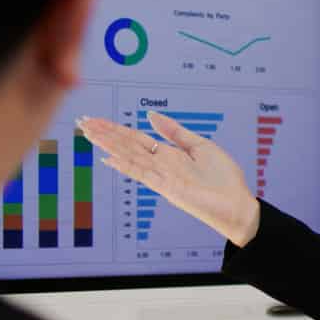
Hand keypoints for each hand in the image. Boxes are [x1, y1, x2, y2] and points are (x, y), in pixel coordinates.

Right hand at [77, 112, 263, 245]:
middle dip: (105, 134)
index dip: (115, 128)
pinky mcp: (167, 188)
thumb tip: (151, 115)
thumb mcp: (200, 146)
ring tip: (89, 133)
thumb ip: (174, 132)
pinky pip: (143, 173)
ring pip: (130, 156)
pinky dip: (126, 165)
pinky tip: (109, 158)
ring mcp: (161, 176)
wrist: (237, 205)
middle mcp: (160, 165)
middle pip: (127, 145)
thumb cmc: (223, 179)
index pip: (135, 138)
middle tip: (82, 122)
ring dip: (109, 145)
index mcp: (167, 154)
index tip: (96, 120)